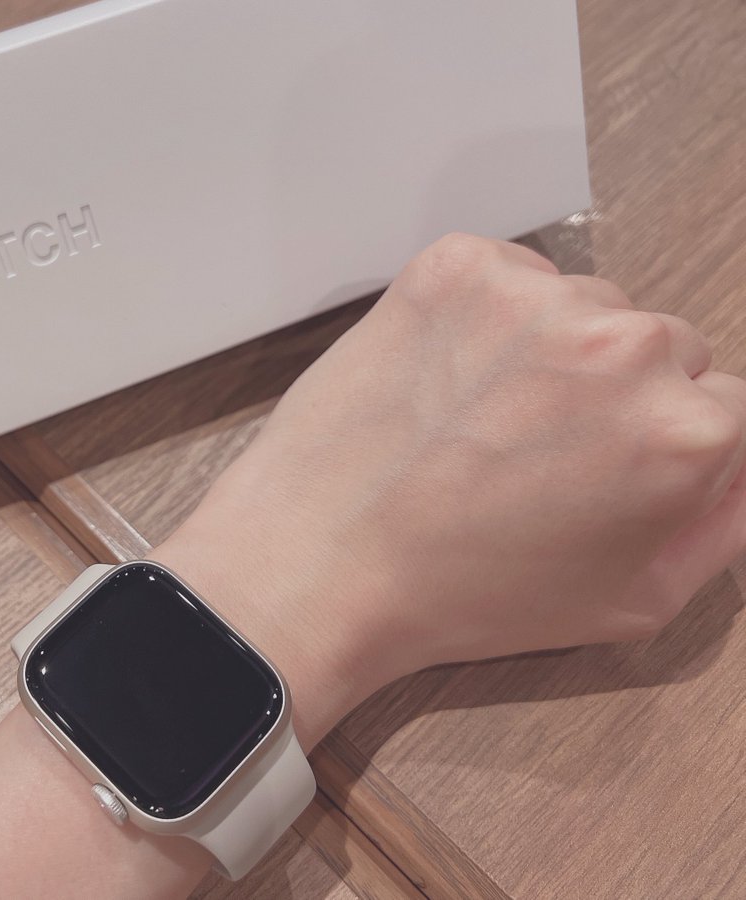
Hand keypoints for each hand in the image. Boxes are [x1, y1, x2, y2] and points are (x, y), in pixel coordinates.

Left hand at [156, 233, 745, 744]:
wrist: (320, 560)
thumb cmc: (464, 594)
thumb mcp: (632, 601)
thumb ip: (724, 523)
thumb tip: (740, 462)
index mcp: (687, 432)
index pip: (728, 404)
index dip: (662, 444)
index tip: (604, 465)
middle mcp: (626, 347)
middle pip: (661, 346)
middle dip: (612, 393)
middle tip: (532, 449)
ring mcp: (536, 297)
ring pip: (584, 307)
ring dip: (548, 349)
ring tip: (476, 418)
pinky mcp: (458, 267)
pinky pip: (509, 275)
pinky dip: (487, 316)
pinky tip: (445, 378)